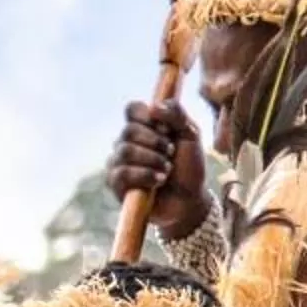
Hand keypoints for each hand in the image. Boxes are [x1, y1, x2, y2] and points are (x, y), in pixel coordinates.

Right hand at [105, 99, 207, 241]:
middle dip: (155, 142)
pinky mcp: (115, 184)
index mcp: (143, 127)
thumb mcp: (191, 135)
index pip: (132, 109)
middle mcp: (126, 142)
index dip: (146, 115)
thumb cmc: (188, 167)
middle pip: (129, 130)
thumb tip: (153, 107)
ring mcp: (118, 162)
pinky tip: (158, 181)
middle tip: (170, 153)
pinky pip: (122, 173)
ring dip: (152, 160)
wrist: (189, 199)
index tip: (164, 127)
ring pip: (125, 150)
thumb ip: (177, 114)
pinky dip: (145, 175)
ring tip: (167, 170)